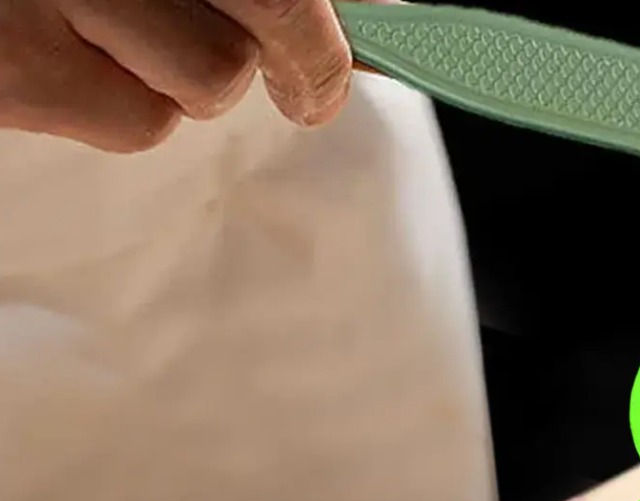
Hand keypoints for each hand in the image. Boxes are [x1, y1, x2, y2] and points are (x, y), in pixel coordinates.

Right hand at [0, 0, 357, 153]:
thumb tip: (337, 11)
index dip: (337, 12)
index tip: (376, 36)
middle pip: (278, 11)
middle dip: (312, 61)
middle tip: (314, 91)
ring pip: (210, 76)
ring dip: (184, 73)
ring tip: (117, 35)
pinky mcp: (20, 69)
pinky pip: (142, 123)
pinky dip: (123, 107)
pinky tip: (68, 63)